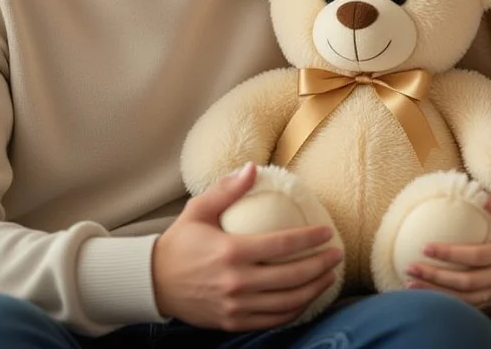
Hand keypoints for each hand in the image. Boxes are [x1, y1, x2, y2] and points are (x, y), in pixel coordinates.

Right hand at [152, 162, 342, 330]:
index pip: (281, 245)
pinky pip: (273, 320)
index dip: (309, 239)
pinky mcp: (233, 321)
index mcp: (230, 251)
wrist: (153, 283)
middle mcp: (236, 282)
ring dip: (314, 290)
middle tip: (337, 254)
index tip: (327, 234)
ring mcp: (236, 305)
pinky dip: (295, 310)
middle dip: (321, 265)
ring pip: (287, 302)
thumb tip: (252, 167)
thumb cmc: (179, 243)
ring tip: (329, 277)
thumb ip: (227, 190)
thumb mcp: (198, 210)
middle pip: (292, 276)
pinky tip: (306, 298)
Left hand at [405, 196, 490, 308]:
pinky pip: (471, 305)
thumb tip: (480, 197)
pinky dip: (449, 302)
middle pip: (467, 282)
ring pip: (466, 298)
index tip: (425, 247)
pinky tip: (428, 295)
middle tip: (410, 267)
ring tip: (411, 284)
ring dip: (437, 293)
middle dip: (436, 277)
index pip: (476, 256)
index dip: (450, 254)